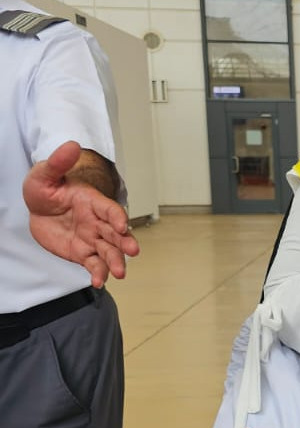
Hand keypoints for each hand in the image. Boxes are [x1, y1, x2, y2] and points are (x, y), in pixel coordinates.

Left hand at [24, 141, 138, 286]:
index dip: (117, 216)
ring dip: (116, 262)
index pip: (109, 209)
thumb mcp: (45, 175)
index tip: (122, 225)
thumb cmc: (46, 189)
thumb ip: (58, 163)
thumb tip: (72, 145)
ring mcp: (92, 238)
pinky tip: (99, 282)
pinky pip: (94, 264)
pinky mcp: (83, 253)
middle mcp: (97, 222)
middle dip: (125, 242)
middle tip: (132, 251)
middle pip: (116, 233)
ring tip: (119, 273)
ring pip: (109, 251)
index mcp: (92, 202)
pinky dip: (98, 273)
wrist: (39, 210)